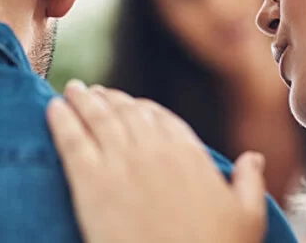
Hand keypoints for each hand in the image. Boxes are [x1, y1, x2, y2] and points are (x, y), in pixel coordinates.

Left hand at [46, 80, 267, 242]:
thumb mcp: (247, 217)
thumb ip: (249, 181)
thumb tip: (254, 157)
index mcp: (187, 154)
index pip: (160, 117)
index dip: (142, 107)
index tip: (131, 104)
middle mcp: (152, 150)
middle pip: (126, 112)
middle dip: (109, 98)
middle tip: (94, 92)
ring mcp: (119, 164)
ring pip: (97, 118)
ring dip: (82, 100)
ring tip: (72, 90)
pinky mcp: (89, 184)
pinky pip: (71, 141)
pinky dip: (61, 120)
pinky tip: (52, 108)